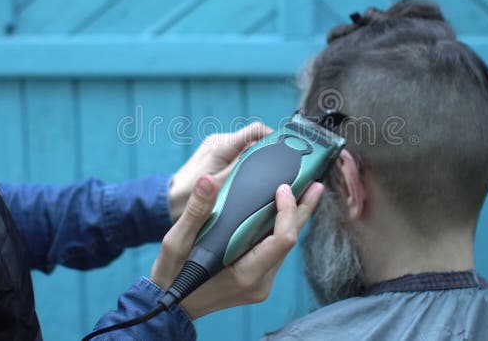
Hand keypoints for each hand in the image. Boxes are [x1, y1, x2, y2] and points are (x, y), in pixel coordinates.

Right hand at [151, 175, 323, 318]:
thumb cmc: (172, 276)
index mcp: (245, 274)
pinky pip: (276, 250)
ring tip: (306, 191)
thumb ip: (195, 211)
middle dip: (303, 210)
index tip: (283, 188)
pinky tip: (284, 210)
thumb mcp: (176, 242)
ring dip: (295, 217)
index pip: (282, 239)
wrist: (171, 306)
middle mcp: (260, 282)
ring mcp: (260, 283)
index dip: (288, 211)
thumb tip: (208, 180)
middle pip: (291, 240)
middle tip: (315, 183)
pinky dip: (281, 227)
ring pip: (285, 245)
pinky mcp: (257, 279)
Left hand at [168, 122, 271, 221]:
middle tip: (280, 173)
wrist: (167, 203)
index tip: (288, 152)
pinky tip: (249, 183)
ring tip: (266, 181)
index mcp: (221, 145)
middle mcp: (220, 142)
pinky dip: (247, 168)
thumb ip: (242, 170)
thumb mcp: (219, 186)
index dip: (275, 138)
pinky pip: (239, 158)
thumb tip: (264, 157)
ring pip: (248, 151)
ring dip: (257, 163)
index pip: (256, 130)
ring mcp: (218, 149)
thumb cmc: (188, 197)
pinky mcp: (216, 158)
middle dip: (267, 154)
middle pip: (254, 141)